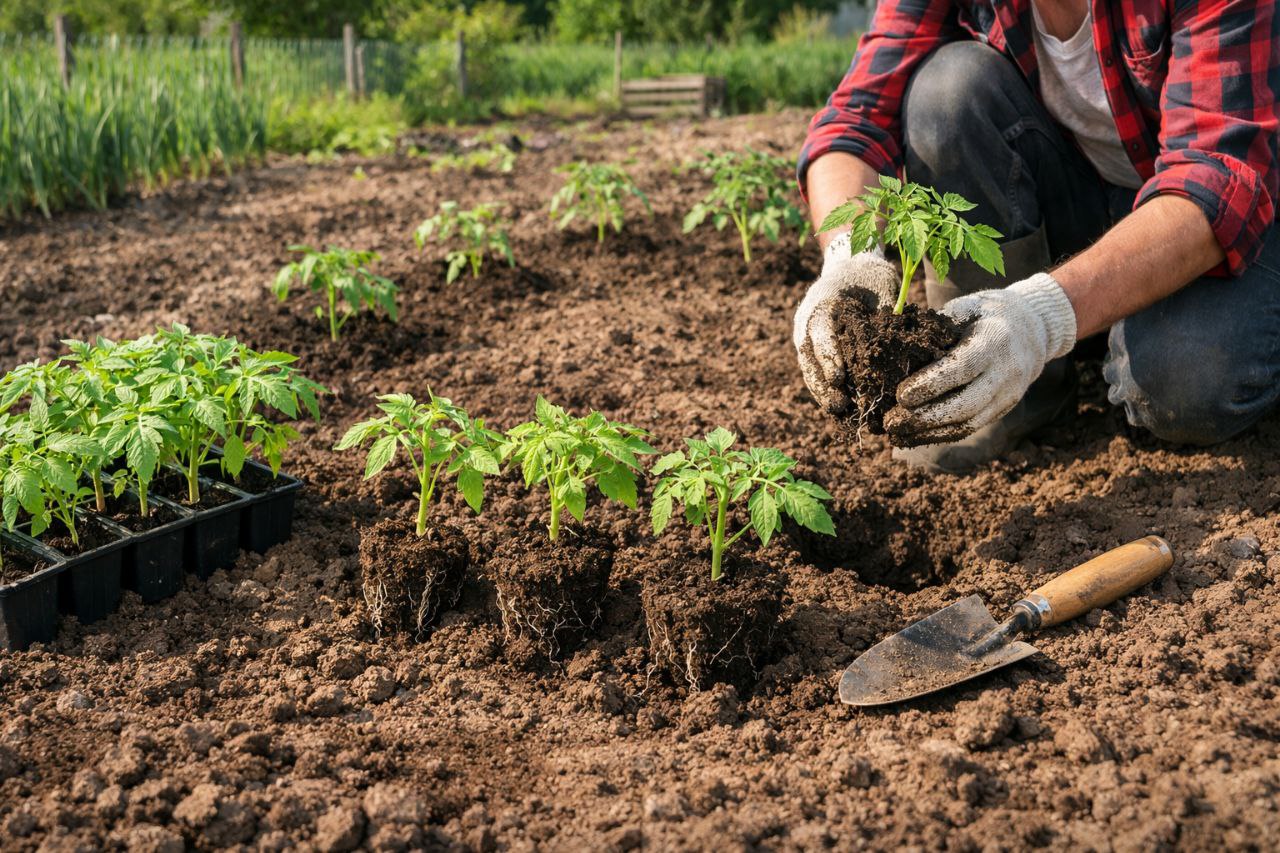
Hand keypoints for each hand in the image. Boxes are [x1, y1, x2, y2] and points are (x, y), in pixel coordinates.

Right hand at [794, 233, 898, 414]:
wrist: (852, 266)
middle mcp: (807, 322)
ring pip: (809, 369)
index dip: (828, 357)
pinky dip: (827, 389)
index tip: (838, 379)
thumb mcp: (881, 284)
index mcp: (821, 303)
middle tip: (838, 405)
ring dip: (822, 392)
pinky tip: (842, 408)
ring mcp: (807, 337)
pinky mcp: (814, 349)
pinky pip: (817, 372)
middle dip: (821, 384)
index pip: (819, 333)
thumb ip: (886, 312)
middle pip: (808, 358)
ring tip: (839, 412)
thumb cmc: (870, 274)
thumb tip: (903, 342)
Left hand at [885, 273, 1076, 444]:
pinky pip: (972, 427)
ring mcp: (1008, 394)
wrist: (1033, 329)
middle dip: (925, 417)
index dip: (931, 384)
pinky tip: (915, 436)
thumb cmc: (986, 314)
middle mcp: (1006, 372)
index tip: (900, 396)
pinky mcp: (1004, 409)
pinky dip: (941, 435)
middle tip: (891, 422)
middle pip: (966, 404)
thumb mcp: (965, 308)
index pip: (962, 368)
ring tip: (897, 434)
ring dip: (929, 433)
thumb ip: (937, 327)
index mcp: (994, 340)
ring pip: (968, 424)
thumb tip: (898, 350)